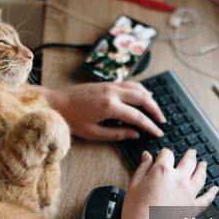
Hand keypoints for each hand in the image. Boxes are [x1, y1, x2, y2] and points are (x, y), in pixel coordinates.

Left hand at [41, 82, 165, 140]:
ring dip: (150, 99)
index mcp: (110, 107)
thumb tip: (135, 134)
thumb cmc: (72, 120)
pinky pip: (130, 84)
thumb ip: (117, 134)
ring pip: (138, 88)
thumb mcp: (94, 133)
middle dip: (155, 110)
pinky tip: (144, 97)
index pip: (138, 117)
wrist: (56, 102)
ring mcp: (110, 85)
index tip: (158, 133)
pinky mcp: (107, 83)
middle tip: (162, 121)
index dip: (150, 126)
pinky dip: (140, 90)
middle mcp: (113, 93)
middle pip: (143, 99)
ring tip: (156, 110)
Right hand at [105, 149, 218, 218]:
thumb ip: (142, 168)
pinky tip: (216, 188)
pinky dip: (212, 192)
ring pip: (200, 176)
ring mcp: (189, 194)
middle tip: (191, 151)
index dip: (164, 153)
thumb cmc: (135, 213)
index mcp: (162, 172)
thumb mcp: (133, 186)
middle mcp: (179, 180)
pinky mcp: (193, 209)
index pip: (167, 154)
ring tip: (204, 163)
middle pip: (188, 161)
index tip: (163, 154)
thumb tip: (147, 156)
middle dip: (190, 154)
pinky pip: (207, 198)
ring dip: (202, 167)